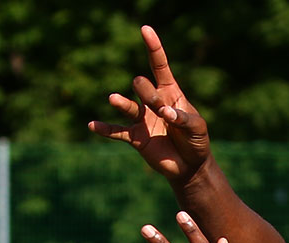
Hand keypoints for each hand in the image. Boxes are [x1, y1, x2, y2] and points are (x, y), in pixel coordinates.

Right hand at [87, 25, 211, 185]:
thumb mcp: (197, 127)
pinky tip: (92, 125)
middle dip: (147, 93)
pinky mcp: (136, 137)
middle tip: (158, 107)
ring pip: (128, 107)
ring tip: (113, 99)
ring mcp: (142, 119)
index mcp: (170, 92)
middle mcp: (153, 102)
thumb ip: (182, 118)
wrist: (190, 165)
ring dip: (121, 103)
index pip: (159, 66)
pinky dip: (105, 129)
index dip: (153, 47)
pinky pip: (117, 132)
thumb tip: (163, 114)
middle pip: (144, 88)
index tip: (145, 30)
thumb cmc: (196, 140)